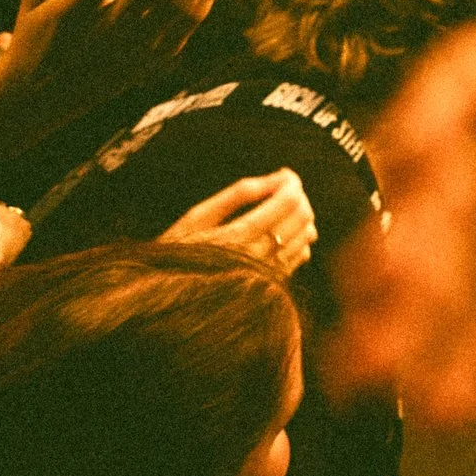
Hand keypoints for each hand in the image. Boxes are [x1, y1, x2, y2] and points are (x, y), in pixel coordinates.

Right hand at [163, 168, 316, 276]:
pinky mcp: (273, 287)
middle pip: (302, 217)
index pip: (288, 201)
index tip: (284, 175)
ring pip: (305, 236)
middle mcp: (259, 258)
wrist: (170, 300)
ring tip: (282, 209)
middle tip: (282, 190)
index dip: (291, 183)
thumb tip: (278, 177)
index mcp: (239, 237)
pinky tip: (282, 232)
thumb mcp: (199, 217)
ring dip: (301, 216)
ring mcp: (269, 275)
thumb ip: (239, 194)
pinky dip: (299, 238)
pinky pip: (301, 256)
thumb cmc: (180, 251)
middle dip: (298, 197)